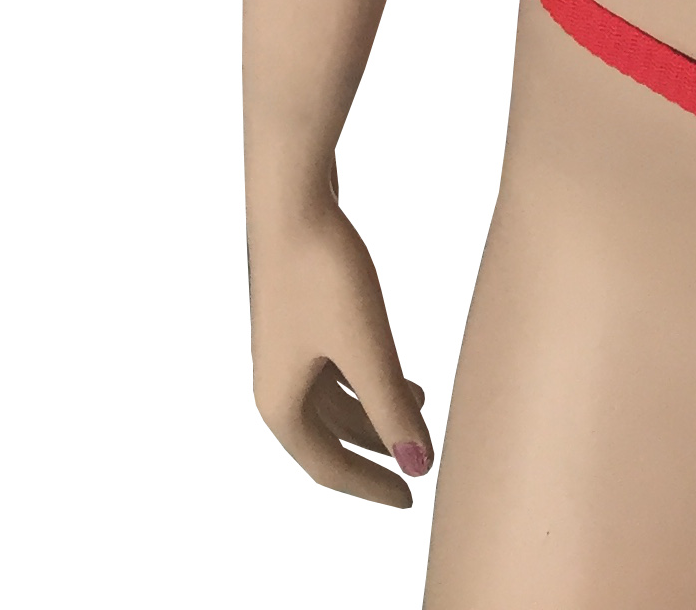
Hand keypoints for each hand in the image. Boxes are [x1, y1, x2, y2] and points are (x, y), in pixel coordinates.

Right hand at [249, 195, 434, 507]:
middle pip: (328, 435)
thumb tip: (419, 467)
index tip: (412, 499)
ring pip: (332, 399)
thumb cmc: (324, 272)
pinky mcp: (299, 314)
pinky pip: (333, 368)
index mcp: (279, 403)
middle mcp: (275, 380)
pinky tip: (397, 370)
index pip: (328, 466)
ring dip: (374, 410)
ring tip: (419, 408)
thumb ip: (392, 408)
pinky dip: (365, 379)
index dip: (371, 485)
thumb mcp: (367, 347)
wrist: (291, 196)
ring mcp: (285, 347)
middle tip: (418, 464)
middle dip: (374, 449)